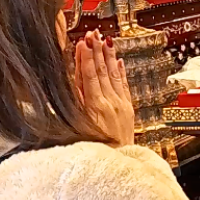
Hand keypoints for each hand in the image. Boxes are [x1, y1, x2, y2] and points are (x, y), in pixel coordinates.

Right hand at [74, 30, 133, 146]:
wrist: (117, 165)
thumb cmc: (92, 151)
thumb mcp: (77, 129)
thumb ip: (74, 106)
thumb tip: (71, 84)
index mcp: (95, 108)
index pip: (89, 76)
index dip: (85, 57)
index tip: (82, 42)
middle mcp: (110, 103)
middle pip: (102, 71)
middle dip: (97, 50)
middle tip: (93, 34)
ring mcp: (121, 105)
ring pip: (114, 75)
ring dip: (108, 56)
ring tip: (105, 40)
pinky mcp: (128, 110)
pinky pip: (124, 85)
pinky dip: (121, 71)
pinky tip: (119, 60)